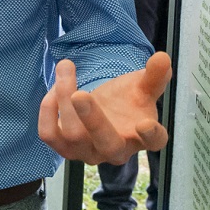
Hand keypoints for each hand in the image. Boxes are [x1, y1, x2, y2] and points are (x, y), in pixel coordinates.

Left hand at [38, 53, 171, 164]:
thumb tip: (163, 57)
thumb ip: (154, 75)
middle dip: (92, 119)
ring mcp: (88, 152)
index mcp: (142, 137)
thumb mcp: (142, 87)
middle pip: (106, 143)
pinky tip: (55, 87)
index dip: (151, 135)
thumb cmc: (127, 101)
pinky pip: (49, 134)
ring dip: (64, 99)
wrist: (105, 112)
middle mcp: (115, 151)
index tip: (144, 123)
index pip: (154, 142)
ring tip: (66, 68)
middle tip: (79, 95)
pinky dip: (47, 110)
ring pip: (72, 135)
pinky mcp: (64, 148)